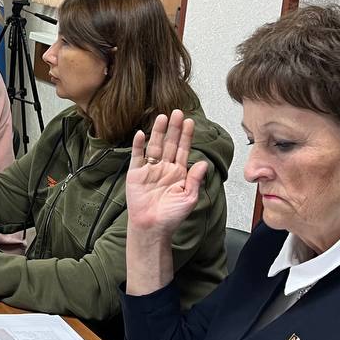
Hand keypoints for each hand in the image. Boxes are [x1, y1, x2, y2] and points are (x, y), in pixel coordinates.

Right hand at [125, 111, 208, 241]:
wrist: (152, 227)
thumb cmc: (171, 216)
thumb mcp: (189, 198)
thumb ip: (195, 180)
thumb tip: (203, 163)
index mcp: (179, 173)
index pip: (183, 150)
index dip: (187, 136)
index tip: (190, 122)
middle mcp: (164, 168)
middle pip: (169, 143)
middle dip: (174, 128)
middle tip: (177, 112)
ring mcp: (149, 170)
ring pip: (154, 146)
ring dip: (158, 132)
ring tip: (162, 118)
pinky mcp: (135, 174)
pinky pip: (137, 156)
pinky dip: (138, 145)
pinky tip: (141, 134)